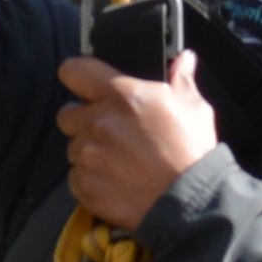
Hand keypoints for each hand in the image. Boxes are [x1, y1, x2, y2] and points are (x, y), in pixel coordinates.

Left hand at [58, 53, 222, 229]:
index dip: (78, 76)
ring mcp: (87, 155)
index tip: (86, 85)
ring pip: (73, 147)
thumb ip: (181, 80)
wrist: (189, 202)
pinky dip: (91, 178)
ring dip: (90, 151)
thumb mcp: (194, 109)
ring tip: (118, 161)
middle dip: (83, 119)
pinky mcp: (84, 184)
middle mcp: (97, 122)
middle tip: (110, 130)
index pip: (73, 70)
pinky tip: (115, 181)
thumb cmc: (192, 152)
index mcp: (122, 95)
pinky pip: (76, 176)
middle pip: (67, 114)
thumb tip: (184, 59)